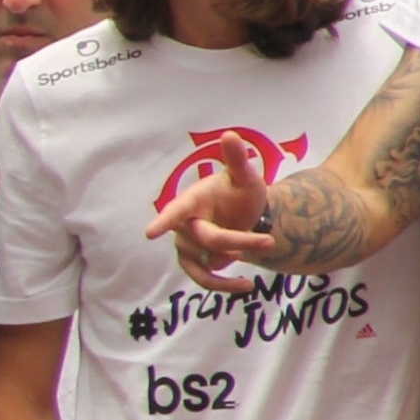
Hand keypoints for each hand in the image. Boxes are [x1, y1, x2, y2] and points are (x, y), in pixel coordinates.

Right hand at [146, 134, 274, 293]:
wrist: (245, 215)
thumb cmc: (240, 194)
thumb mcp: (244, 176)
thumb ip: (236, 159)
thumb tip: (230, 135)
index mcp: (191, 202)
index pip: (176, 212)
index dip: (163, 222)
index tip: (150, 233)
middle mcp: (184, 226)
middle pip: (207, 238)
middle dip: (239, 241)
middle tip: (269, 240)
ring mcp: (187, 246)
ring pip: (200, 266)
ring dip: (227, 270)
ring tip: (251, 277)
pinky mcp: (195, 263)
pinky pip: (203, 278)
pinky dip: (223, 285)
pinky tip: (246, 285)